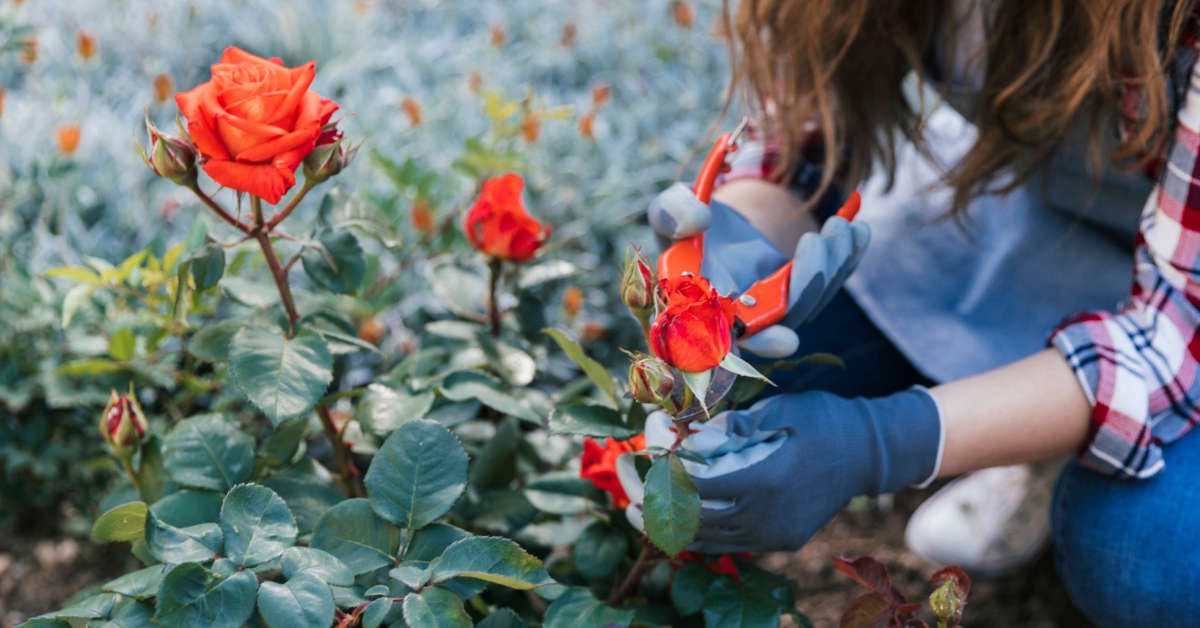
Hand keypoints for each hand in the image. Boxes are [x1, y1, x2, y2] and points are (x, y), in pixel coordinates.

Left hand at [637, 388, 941, 552]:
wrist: (868, 453)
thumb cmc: (824, 421)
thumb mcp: (780, 409)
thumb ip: (735, 425)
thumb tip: (694, 436)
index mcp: (767, 479)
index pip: (701, 485)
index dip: (670, 471)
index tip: (651, 453)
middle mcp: (769, 515)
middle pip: (698, 521)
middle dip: (659, 506)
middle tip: (628, 494)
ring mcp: (776, 534)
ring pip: (711, 541)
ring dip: (675, 526)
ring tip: (643, 509)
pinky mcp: (781, 541)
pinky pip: (731, 544)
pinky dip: (702, 534)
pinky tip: (682, 518)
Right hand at [647, 184, 869, 357]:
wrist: (715, 219)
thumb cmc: (686, 224)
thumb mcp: (670, 211)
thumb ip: (671, 214)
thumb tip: (698, 221)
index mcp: (704, 312)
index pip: (730, 342)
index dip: (757, 345)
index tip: (785, 340)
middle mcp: (744, 321)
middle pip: (784, 320)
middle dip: (807, 286)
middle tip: (814, 241)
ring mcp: (777, 310)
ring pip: (813, 301)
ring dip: (833, 265)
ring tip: (839, 225)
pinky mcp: (801, 293)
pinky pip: (830, 283)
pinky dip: (847, 257)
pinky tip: (858, 229)